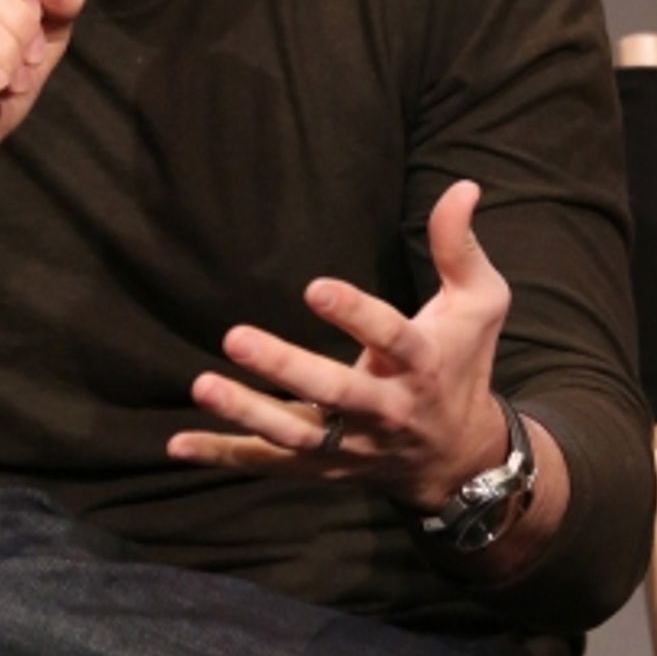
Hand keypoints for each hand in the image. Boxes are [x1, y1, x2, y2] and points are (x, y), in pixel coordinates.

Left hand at [168, 180, 511, 510]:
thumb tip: (462, 187)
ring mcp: (353, 445)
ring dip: (247, 415)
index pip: (391, 339)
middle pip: (336, 395)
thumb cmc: (461, 363)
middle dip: (287, 369)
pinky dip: (225, 456)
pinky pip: (269, 465)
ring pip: (297, 437)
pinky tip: (177, 444)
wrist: (458, 456)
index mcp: (422, 364)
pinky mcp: (324, 468)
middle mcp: (387, 410)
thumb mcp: (478, 304)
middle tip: (236, 337)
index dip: (356, 315)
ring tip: (201, 385)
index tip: (315, 288)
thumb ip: (459, 248)